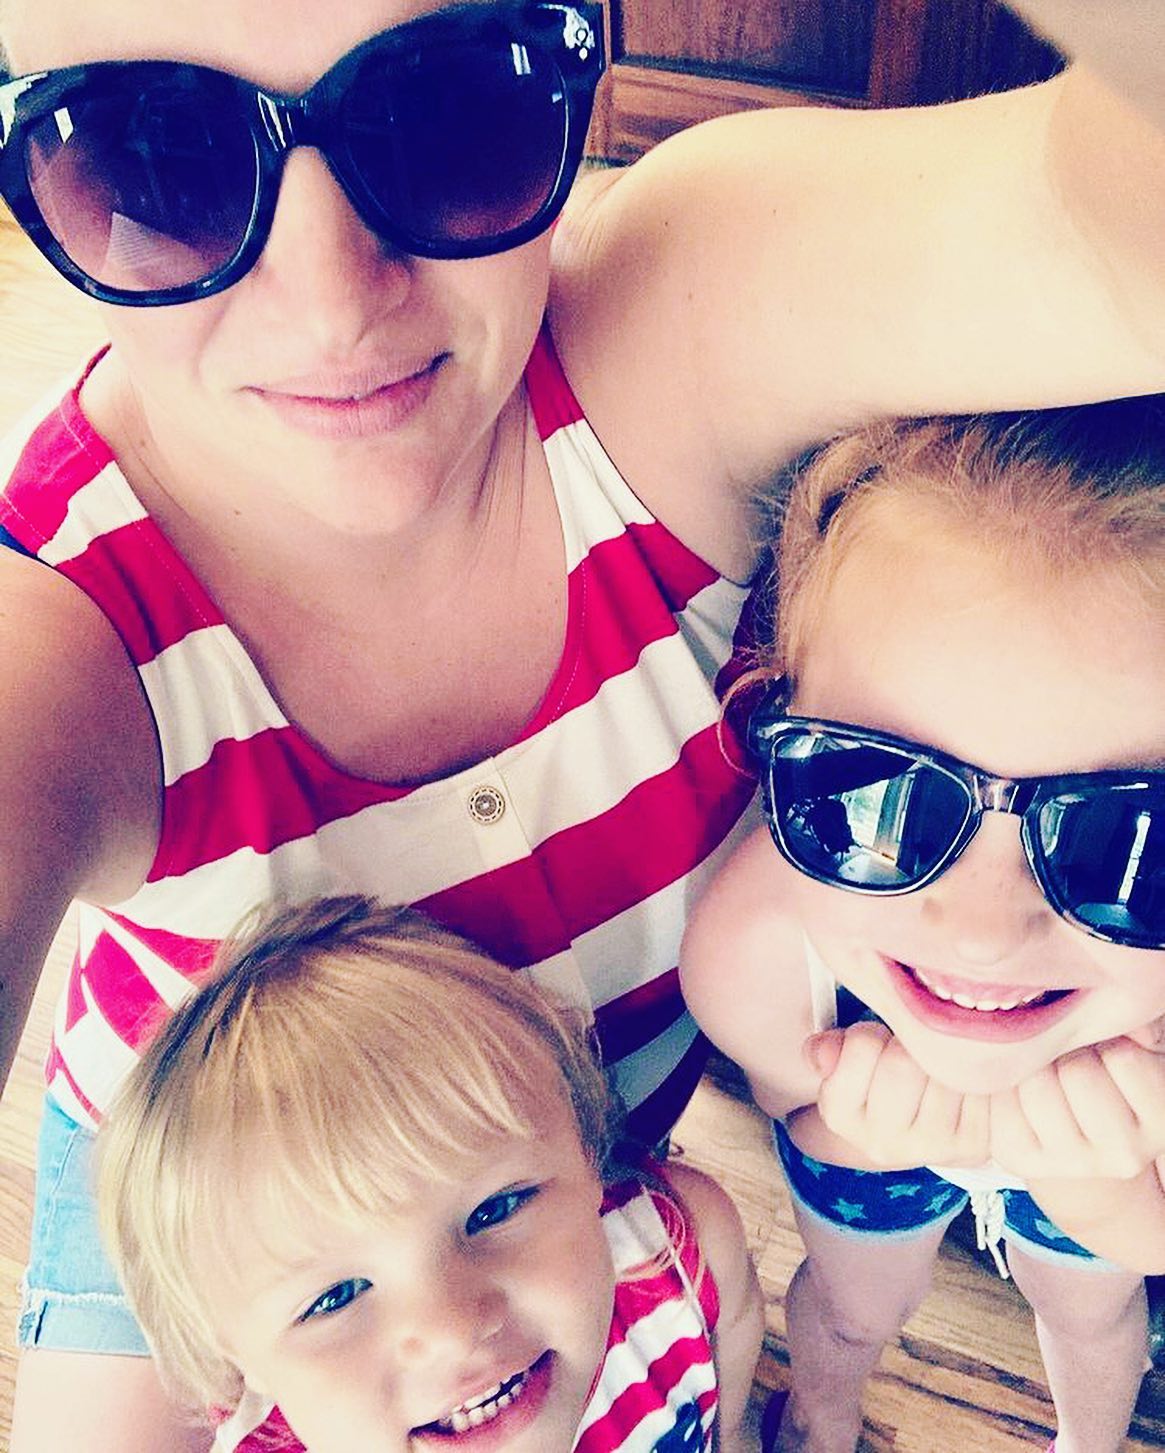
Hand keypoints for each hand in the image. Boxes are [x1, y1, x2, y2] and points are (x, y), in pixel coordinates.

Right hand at [808, 1022, 989, 1168]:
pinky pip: (979, 1086)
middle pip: (904, 1063)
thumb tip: (823, 1050)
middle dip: (909, 1045)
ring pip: (944, 1071)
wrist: (916, 1133)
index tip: (876, 1042)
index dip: (873, 1032)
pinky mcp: (973, 1146)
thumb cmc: (879, 1084)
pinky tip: (961, 1082)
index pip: (862, 1045)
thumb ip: (831, 1048)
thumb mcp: (845, 1064)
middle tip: (909, 1052)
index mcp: (840, 1115)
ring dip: (944, 1058)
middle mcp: (882, 1142)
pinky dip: (975, 1074)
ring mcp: (929, 1148)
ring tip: (934, 1067)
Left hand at [988, 1032, 1164, 1180]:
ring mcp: (1070, 1163)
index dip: (1107, 1042)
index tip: (1106, 1052)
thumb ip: (1134, 1027)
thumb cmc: (1106, 1072)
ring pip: (1036, 1083)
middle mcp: (1123, 1153)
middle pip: (1076, 1071)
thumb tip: (1124, 1025)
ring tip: (1049, 1074)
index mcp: (1161, 1123)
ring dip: (1035, 1065)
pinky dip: (1005, 1081)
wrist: (1076, 1129)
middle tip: (1073, 1061)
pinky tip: (1022, 1089)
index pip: (1123, 1057)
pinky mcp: (1018, 1156)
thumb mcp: (1135, 1046)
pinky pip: (999, 1097)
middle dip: (1069, 1052)